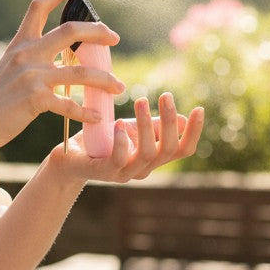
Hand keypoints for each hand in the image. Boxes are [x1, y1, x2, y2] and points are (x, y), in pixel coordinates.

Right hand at [0, 0, 124, 151]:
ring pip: (80, 73)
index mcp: (20, 44)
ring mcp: (31, 76)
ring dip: (105, 79)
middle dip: (98, 32)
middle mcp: (26, 54)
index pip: (39, 6)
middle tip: (114, 38)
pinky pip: (70, 104)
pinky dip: (87, 112)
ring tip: (119, 87)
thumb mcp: (9, 68)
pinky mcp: (35, 100)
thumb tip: (61, 58)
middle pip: (70, 31)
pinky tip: (97, 116)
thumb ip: (32, 58)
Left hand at [56, 91, 204, 182]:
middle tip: (165, 96)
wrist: (70, 156)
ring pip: (147, 153)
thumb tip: (182, 118)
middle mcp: (144, 169)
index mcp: (153, 158)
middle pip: (168, 150)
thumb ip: (154, 125)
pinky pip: (120, 160)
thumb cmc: (103, 139)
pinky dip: (123, 141)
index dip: (194, 132)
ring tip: (141, 101)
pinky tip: (120, 125)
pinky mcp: (105, 173)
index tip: (199, 109)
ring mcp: (125, 174)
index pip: (182, 149)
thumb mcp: (132, 127)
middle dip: (169, 121)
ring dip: (147, 125)